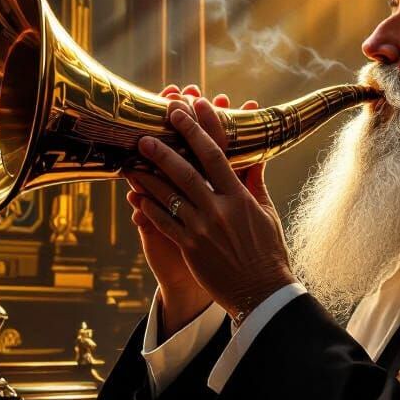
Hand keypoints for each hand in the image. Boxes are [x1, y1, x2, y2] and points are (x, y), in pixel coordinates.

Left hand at [134, 98, 293, 322]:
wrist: (263, 293)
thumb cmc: (268, 251)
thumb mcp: (266, 213)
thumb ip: (255, 183)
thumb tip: (253, 155)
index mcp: (241, 197)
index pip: (217, 155)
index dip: (200, 128)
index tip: (189, 106)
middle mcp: (220, 210)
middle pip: (186, 171)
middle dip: (164, 149)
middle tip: (145, 131)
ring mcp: (203, 229)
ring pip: (169, 196)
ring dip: (148, 176)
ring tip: (130, 160)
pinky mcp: (190, 248)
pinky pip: (164, 223)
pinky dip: (148, 207)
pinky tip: (136, 195)